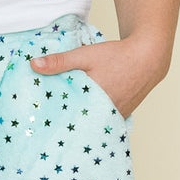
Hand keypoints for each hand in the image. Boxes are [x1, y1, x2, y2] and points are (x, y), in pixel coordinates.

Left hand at [28, 35, 157, 118]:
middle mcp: (105, 113)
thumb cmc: (117, 56)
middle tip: (45, 124)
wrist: (147, 58)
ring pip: (91, 122)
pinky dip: (91, 118)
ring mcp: (114, 117)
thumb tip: (33, 64)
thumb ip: (59, 61)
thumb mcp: (85, 55)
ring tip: (59, 122)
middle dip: (64, 122)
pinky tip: (81, 115)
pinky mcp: (120, 116)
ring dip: (78, 121)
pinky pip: (102, 121)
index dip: (53, 119)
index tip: (38, 121)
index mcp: (94, 101)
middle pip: (78, 122)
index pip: (67, 116)